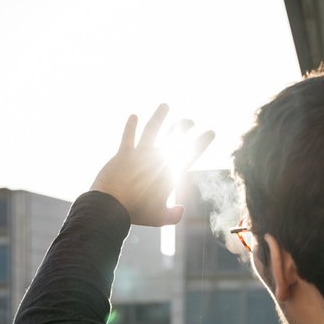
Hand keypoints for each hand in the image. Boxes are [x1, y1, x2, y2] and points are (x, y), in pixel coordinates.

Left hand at [91, 104, 214, 226]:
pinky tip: (133, 116)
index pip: (191, 153)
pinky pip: (128, 136)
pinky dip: (130, 126)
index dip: (203, 141)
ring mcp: (140, 154)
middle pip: (174, 136)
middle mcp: (157, 159)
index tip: (211, 132)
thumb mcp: (159, 218)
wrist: (112, 206)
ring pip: (152, 129)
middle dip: (184, 125)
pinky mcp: (123, 154)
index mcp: (169, 172)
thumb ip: (173, 215)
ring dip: (159, 116)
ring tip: (165, 105)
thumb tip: (180, 210)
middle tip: (190, 121)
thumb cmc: (136, 213)